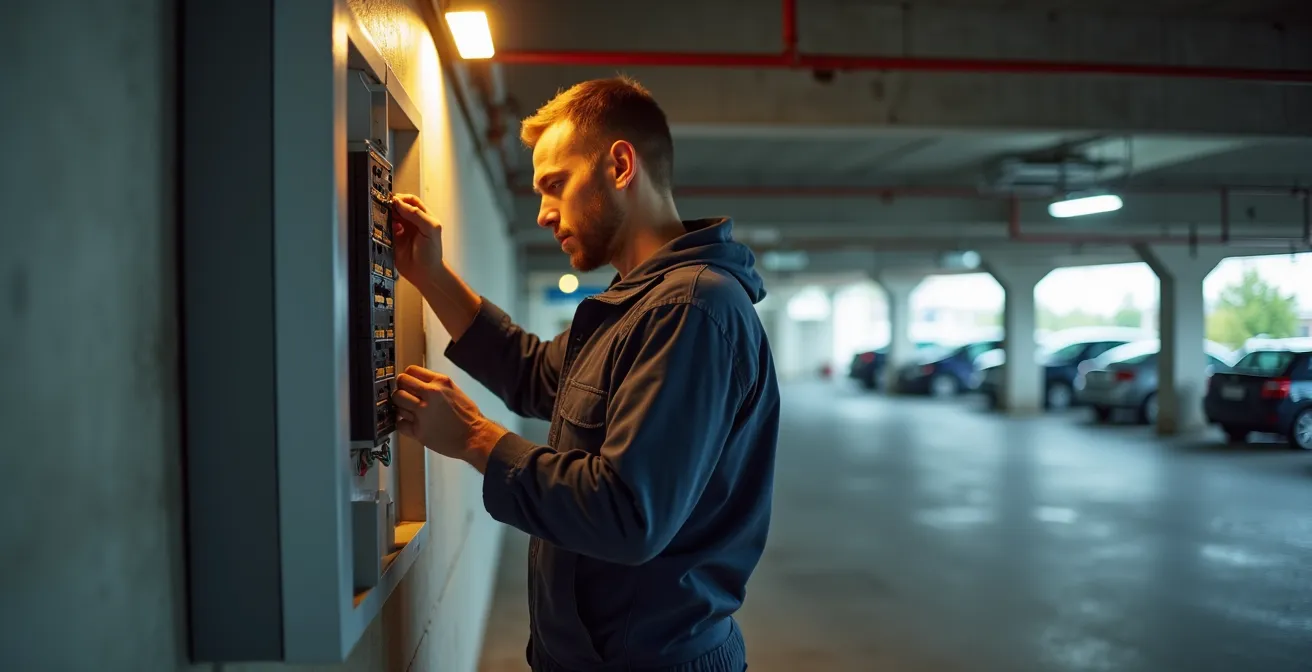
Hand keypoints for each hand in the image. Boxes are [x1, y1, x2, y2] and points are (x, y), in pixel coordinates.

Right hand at [390, 193, 444, 286]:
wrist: (424, 273)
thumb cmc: (432, 253)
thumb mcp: (430, 229)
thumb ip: (417, 215)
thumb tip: (400, 203)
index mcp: (423, 216)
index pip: (411, 201)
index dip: (402, 199)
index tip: (394, 201)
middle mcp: (411, 221)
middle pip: (398, 207)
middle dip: (392, 205)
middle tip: (387, 207)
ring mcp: (401, 230)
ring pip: (390, 216)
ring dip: (387, 215)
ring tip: (386, 217)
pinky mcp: (392, 239)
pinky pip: (384, 228)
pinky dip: (383, 226)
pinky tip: (386, 228)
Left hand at [391, 365, 506, 470]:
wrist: (475, 436)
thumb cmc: (467, 415)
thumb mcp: (454, 390)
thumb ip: (435, 385)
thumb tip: (417, 384)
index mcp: (440, 382)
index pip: (411, 370)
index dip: (407, 377)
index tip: (408, 384)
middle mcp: (430, 394)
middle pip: (401, 384)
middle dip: (401, 390)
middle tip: (406, 397)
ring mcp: (422, 412)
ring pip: (398, 402)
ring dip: (402, 407)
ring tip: (411, 412)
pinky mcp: (418, 430)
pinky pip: (399, 423)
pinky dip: (403, 423)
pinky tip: (411, 424)